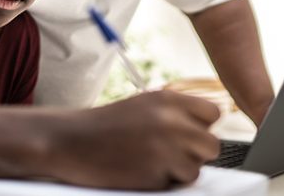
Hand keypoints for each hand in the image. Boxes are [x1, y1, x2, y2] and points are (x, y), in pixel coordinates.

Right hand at [49, 90, 220, 189]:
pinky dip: (163, 181)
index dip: (201, 126)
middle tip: (171, 152)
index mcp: (168, 99)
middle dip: (195, 152)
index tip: (187, 132)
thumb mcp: (144, 105)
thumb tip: (207, 129)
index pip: (213, 113)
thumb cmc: (107, 126)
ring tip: (150, 160)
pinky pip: (176, 183)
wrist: (70, 141)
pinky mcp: (156, 174)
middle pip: (212, 145)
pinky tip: (140, 169)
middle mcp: (171, 121)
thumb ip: (176, 113)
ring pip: (197, 168)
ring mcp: (165, 148)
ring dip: (179, 170)